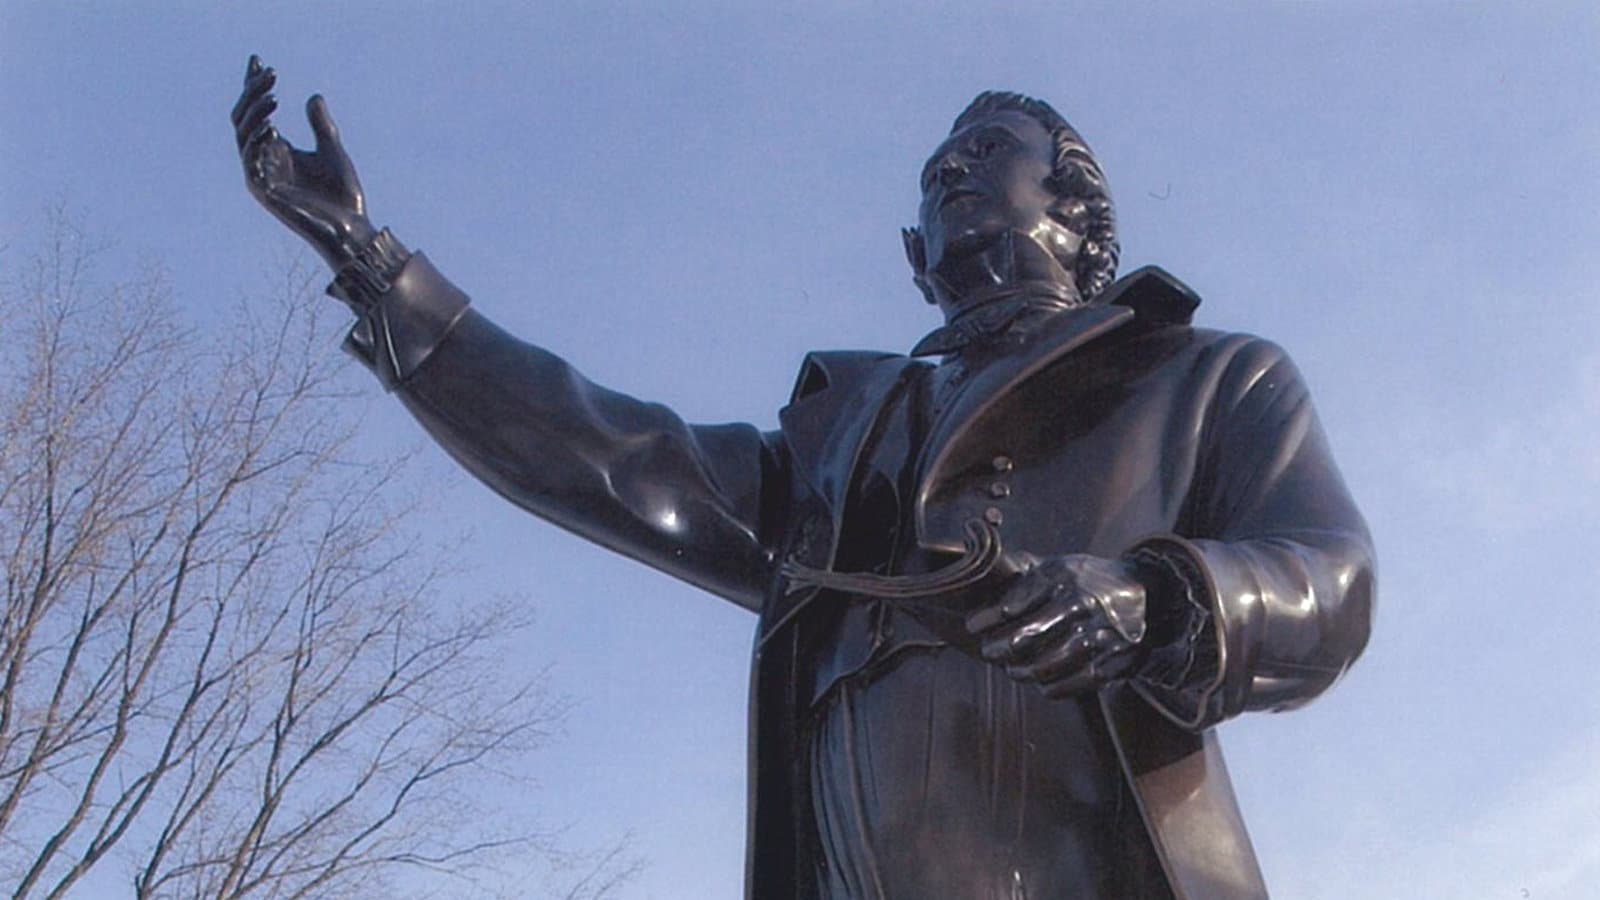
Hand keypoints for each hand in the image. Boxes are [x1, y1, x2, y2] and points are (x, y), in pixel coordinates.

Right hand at [232, 55, 375, 268]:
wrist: (351, 227)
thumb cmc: (343, 196)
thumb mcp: (333, 151)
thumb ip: (321, 125)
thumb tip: (313, 96)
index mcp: (276, 151)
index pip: (257, 112)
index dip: (255, 87)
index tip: (258, 62)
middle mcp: (262, 161)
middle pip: (244, 118)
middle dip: (253, 93)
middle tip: (269, 72)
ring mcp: (260, 175)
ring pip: (244, 135)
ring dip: (255, 112)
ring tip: (272, 94)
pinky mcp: (263, 191)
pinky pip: (250, 160)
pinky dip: (257, 140)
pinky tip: (271, 124)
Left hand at [965, 554, 1147, 697]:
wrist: (1148, 593)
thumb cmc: (1091, 581)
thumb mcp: (1060, 568)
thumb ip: (1026, 586)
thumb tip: (986, 614)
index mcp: (1064, 578)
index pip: (1013, 605)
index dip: (987, 619)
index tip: (973, 627)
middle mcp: (1082, 605)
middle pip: (1025, 638)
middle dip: (998, 649)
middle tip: (989, 652)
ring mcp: (1100, 636)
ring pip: (1045, 666)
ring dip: (1021, 672)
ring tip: (1013, 670)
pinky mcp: (1115, 661)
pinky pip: (1073, 684)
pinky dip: (1051, 687)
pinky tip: (1043, 683)